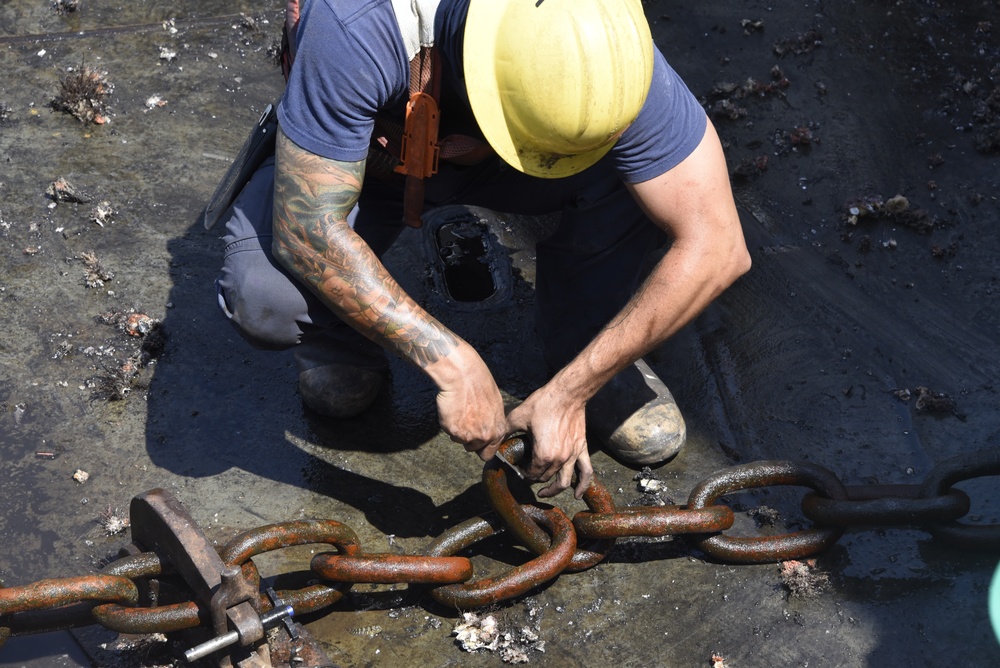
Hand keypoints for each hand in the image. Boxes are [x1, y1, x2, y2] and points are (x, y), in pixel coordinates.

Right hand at [434, 347, 507, 460]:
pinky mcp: (454, 431)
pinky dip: (449, 424)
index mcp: (497, 430)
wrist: (463, 376)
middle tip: (467, 422)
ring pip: (460, 441)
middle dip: (470, 440)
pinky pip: (450, 433)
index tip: (478, 441)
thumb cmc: (479, 384)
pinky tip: (453, 409)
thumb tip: (489, 428)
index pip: (489, 453)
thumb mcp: (495, 405)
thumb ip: (492, 422)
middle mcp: (485, 436)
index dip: (483, 447)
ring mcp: (468, 436)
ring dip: (459, 431)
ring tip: (461, 412)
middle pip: (474, 449)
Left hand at [506, 383, 593, 498]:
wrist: (568, 393)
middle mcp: (559, 460)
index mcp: (543, 455)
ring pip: (564, 482)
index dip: (523, 473)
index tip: (519, 467)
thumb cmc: (544, 404)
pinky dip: (583, 485)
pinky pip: (586, 472)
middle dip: (535, 478)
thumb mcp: (518, 417)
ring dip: (555, 489)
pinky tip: (577, 495)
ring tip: (545, 493)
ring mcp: (572, 456)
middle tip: (528, 472)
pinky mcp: (582, 449)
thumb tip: (495, 439)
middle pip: (545, 477)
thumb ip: (506, 431)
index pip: (532, 474)